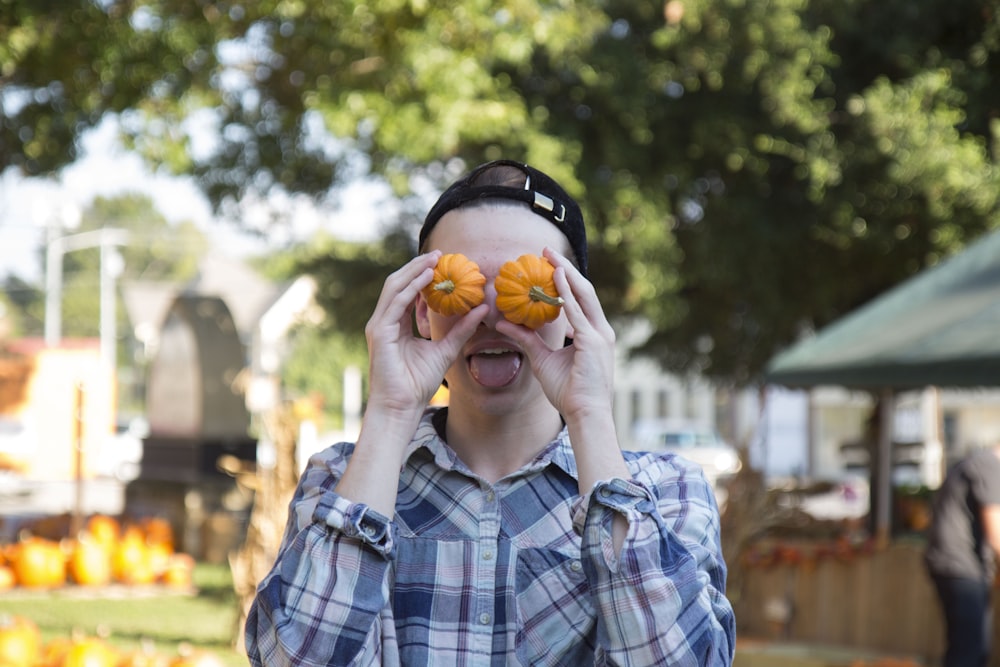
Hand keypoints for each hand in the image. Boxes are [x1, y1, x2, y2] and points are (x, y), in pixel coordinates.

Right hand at [364, 251, 486, 417]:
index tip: (442, 264)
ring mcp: (379, 326)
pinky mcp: (379, 332)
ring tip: (434, 260)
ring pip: (395, 287)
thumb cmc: (418, 384)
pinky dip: (411, 288)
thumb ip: (462, 329)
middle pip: (399, 284)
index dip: (422, 276)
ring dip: (414, 271)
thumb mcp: (446, 350)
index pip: (407, 293)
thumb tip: (482, 308)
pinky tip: (427, 278)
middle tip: (439, 254)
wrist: (402, 406)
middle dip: (417, 267)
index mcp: (396, 325)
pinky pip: (396, 302)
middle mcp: (385, 321)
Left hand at [497, 247, 616, 423]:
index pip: (580, 300)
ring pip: (583, 295)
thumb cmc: (568, 393)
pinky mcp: (593, 342)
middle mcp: (600, 331)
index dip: (566, 280)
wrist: (586, 415)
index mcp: (593, 334)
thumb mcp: (542, 360)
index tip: (549, 265)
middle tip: (546, 251)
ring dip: (566, 273)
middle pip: (583, 291)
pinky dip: (567, 293)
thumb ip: (525, 340)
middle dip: (566, 269)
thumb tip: (502, 323)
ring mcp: (599, 335)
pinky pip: (577, 312)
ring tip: (550, 256)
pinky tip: (555, 278)